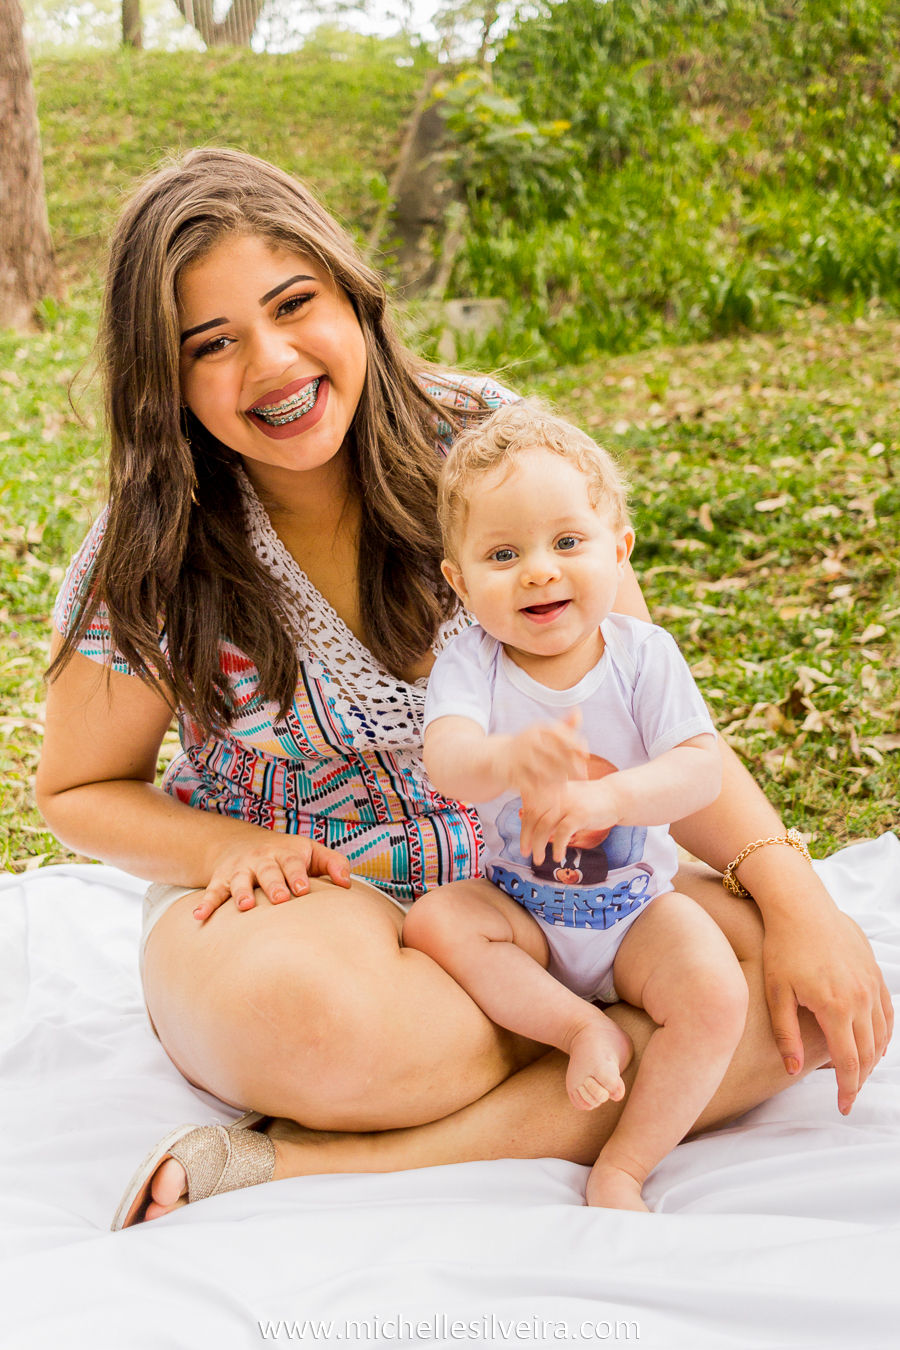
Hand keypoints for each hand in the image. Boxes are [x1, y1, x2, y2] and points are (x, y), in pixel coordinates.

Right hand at [193, 835, 352, 920]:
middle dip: (273, 884)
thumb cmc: (289, 856)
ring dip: (240, 893)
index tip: (303, 890)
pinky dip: (206, 904)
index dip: (297, 876)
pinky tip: (199, 917)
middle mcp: (261, 859)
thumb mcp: (312, 853)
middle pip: (267, 871)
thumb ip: (333, 864)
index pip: (293, 864)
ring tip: (244, 907)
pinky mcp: (221, 880)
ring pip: (239, 880)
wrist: (243, 843)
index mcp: (286, 853)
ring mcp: (240, 869)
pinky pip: (212, 892)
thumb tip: (348, 884)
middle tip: (280, 899)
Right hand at [503, 711, 587, 798]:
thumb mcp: (545, 733)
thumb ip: (565, 726)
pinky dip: (543, 790)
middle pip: (557, 755)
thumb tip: (578, 710)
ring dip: (559, 780)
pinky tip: (550, 792)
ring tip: (565, 785)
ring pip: (546, 772)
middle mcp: (528, 740)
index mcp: (538, 729)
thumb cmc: (531, 745)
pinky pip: (533, 785)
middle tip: (583, 777)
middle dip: (573, 768)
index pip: (561, 735)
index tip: (586, 756)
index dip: (577, 745)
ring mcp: (519, 756)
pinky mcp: (511, 772)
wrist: (499, 757)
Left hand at [522, 778, 621, 867]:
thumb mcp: (564, 798)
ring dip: (538, 845)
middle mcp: (556, 793)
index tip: (524, 840)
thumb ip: (547, 805)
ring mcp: (568, 803)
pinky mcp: (580, 814)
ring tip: (538, 859)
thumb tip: (525, 817)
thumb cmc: (588, 800)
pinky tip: (558, 856)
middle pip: (532, 816)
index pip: (529, 806)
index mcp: (551, 788)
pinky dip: (557, 846)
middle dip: (526, 837)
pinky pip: (562, 832)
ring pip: (544, 826)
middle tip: (525, 852)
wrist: (615, 796)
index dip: (524, 824)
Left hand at [762, 900, 893, 1114]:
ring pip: (881, 1035)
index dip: (847, 1088)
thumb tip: (793, 1070)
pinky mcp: (874, 973)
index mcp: (835, 1008)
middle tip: (848, 1095)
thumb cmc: (782, 948)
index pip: (847, 1061)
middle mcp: (860, 999)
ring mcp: (871, 984)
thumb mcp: (775, 993)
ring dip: (872, 1059)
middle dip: (859, 1080)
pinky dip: (884, 1034)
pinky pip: (887, 1012)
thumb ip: (785, 1035)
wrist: (801, 907)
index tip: (842, 1107)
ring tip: (857, 1075)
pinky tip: (874, 1045)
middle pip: (867, 1053)